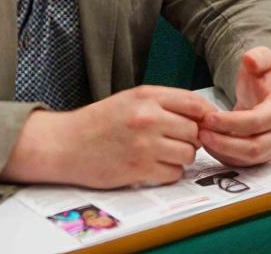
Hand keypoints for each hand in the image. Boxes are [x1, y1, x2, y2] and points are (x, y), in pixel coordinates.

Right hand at [5, 85, 211, 188]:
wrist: (66, 145)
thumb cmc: (99, 122)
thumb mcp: (130, 99)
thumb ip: (163, 103)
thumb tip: (201, 114)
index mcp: (147, 96)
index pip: (195, 103)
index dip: (204, 115)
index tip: (202, 124)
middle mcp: (148, 118)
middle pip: (194, 131)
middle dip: (190, 139)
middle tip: (175, 142)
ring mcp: (144, 145)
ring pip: (188, 154)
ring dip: (180, 157)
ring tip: (162, 154)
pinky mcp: (139, 169)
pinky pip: (173, 173)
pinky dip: (168, 173)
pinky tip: (153, 167)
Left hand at [199, 49, 270, 167]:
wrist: (270, 90)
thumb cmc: (263, 76)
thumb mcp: (263, 59)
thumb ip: (258, 57)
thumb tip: (250, 59)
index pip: (258, 121)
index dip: (232, 122)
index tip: (209, 117)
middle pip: (254, 147)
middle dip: (225, 142)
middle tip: (200, 132)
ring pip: (248, 159)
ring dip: (223, 151)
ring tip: (201, 138)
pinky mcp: (263, 155)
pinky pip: (243, 163)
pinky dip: (224, 156)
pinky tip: (209, 144)